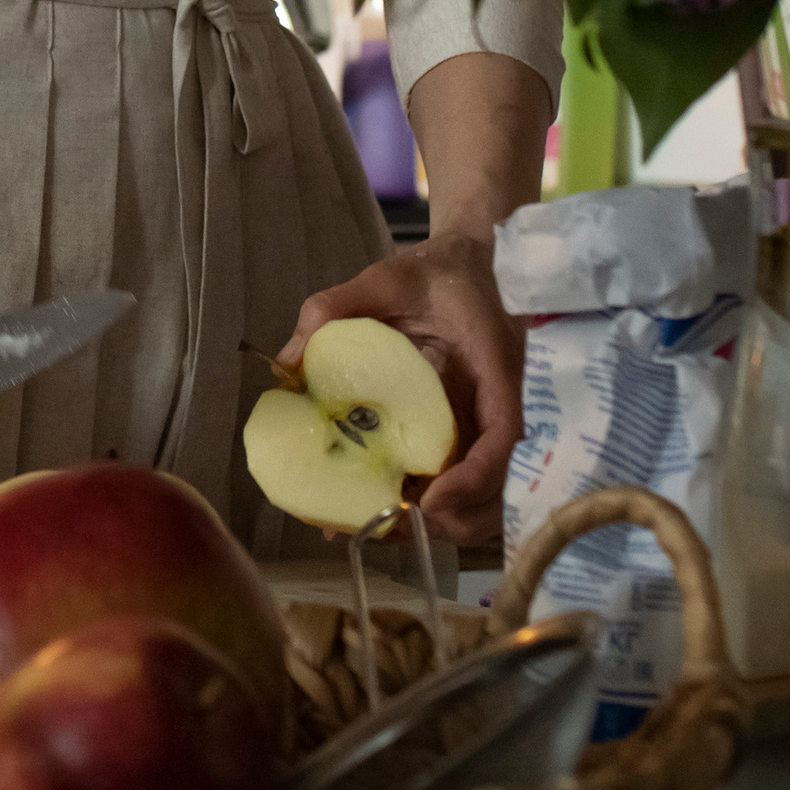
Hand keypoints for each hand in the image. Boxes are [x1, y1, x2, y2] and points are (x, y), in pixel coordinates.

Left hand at [287, 233, 520, 545]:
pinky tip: (374, 508)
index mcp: (496, 370)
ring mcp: (489, 426)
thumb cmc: (433, 273)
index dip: (472, 480)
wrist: (469, 264)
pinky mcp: (471, 433)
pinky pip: (459, 479)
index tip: (429, 501)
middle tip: (385, 524)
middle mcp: (503, 408)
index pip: (503, 438)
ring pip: (482, 496)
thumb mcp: (384, 279)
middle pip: (498, 487)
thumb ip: (333, 308)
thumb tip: (286, 363)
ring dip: (437, 522)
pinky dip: (427, 504)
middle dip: (449, 519)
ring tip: (370, 525)